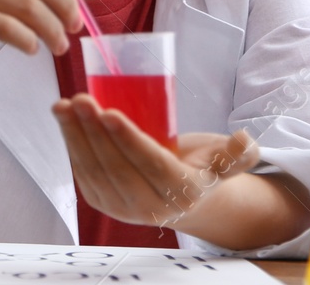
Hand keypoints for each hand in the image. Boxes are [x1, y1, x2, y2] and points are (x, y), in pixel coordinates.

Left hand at [51, 94, 258, 228]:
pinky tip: (64, 120)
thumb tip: (245, 140)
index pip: (151, 164)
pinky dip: (71, 145)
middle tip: (80, 99)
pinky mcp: (103, 203)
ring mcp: (123, 209)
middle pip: (116, 167)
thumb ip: (237, 154)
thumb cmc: (204, 166)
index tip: (108, 112)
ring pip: (94, 171)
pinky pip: (84, 173)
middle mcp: (151, 208)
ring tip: (64, 105)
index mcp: (184, 193)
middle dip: (93, 132)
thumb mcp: (228, 159)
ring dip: (74, 136)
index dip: (128, 139)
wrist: (186, 197)